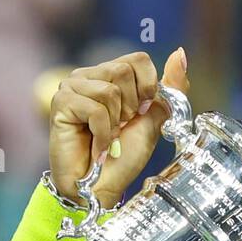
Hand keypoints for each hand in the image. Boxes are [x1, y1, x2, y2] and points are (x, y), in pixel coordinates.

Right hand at [48, 48, 189, 208]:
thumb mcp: (154, 118)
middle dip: (130, 107)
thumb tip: (181, 53)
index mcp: (111, 74)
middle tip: (120, 128)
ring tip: (107, 138)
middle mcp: (89, 75)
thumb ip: (170, 87)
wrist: (99, 187)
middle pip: (123, 70)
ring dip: (115, 123)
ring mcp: (72, 86)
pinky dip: (104, 135)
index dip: (147, 89)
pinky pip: (96, 111)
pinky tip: (98, 148)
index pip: (139, 59)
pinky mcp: (61, 103)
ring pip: (110, 91)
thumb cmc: (123, 156)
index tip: (139, 114)